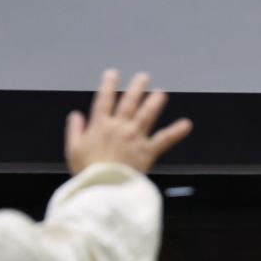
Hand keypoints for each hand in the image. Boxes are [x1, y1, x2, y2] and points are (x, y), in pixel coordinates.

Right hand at [65, 69, 192, 174]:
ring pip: (147, 114)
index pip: (104, 100)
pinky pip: (164, 139)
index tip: (112, 73)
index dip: (108, 85)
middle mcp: (119, 126)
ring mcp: (135, 137)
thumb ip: (75, 130)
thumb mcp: (73, 149)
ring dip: (155, 102)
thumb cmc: (87, 171)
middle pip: (129, 102)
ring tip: (161, 93)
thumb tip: (75, 115)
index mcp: (100, 125)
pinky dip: (176, 131)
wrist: (104, 186)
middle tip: (143, 77)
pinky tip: (186, 124)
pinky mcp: (147, 151)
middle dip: (136, 88)